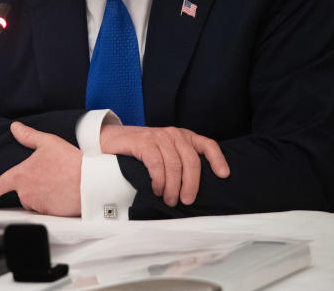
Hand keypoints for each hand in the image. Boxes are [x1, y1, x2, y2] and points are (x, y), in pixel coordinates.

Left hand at [0, 122, 81, 215]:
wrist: (90, 180)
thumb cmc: (70, 161)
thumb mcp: (48, 142)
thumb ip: (28, 136)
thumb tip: (15, 128)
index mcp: (21, 175)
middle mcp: (26, 192)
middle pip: (22, 193)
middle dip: (32, 186)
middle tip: (50, 176)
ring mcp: (37, 204)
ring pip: (34, 202)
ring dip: (42, 195)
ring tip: (58, 184)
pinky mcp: (49, 214)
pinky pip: (46, 210)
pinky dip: (52, 203)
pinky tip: (62, 194)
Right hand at [99, 125, 229, 206]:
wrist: (110, 139)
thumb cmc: (139, 151)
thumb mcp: (164, 152)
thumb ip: (179, 162)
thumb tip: (193, 188)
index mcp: (183, 137)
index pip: (207, 144)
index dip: (217, 159)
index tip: (223, 175)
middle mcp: (173, 134)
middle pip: (191, 161)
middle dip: (191, 184)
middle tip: (185, 200)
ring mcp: (158, 136)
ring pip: (175, 165)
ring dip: (173, 187)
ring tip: (169, 199)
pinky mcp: (143, 142)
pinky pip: (157, 164)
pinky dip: (159, 180)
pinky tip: (156, 189)